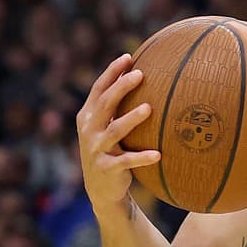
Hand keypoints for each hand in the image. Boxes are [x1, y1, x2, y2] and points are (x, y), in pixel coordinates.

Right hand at [75, 54, 161, 213]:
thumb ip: (116, 108)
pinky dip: (142, 157)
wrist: (101, 189)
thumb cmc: (111, 151)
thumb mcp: (108, 128)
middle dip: (121, 87)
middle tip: (141, 74)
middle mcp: (89, 130)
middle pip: (105, 104)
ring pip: (114, 131)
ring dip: (131, 118)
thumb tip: (141, 79)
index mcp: (88, 116)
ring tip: (149, 108)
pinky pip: (126, 161)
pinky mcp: (107, 168)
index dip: (112, 72)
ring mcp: (96, 149)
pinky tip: (158, 155)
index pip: (98, 89)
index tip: (129, 57)